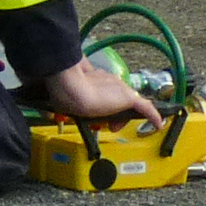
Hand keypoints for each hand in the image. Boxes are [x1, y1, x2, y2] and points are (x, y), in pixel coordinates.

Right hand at [38, 58, 160, 125]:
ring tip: (115, 126)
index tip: (102, 118)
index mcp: (94, 79)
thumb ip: (61, 99)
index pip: (106, 93)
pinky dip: (153, 116)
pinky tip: (159, 124)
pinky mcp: (128, 97)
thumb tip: (47, 104)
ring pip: (128, 105)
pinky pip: (146, 108)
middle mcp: (109, 82)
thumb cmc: (64, 92)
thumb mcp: (62, 97)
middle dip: (114, 114)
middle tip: (109, 125)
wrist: (71, 88)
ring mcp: (119, 89)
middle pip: (118, 100)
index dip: (105, 107)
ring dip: (123, 117)